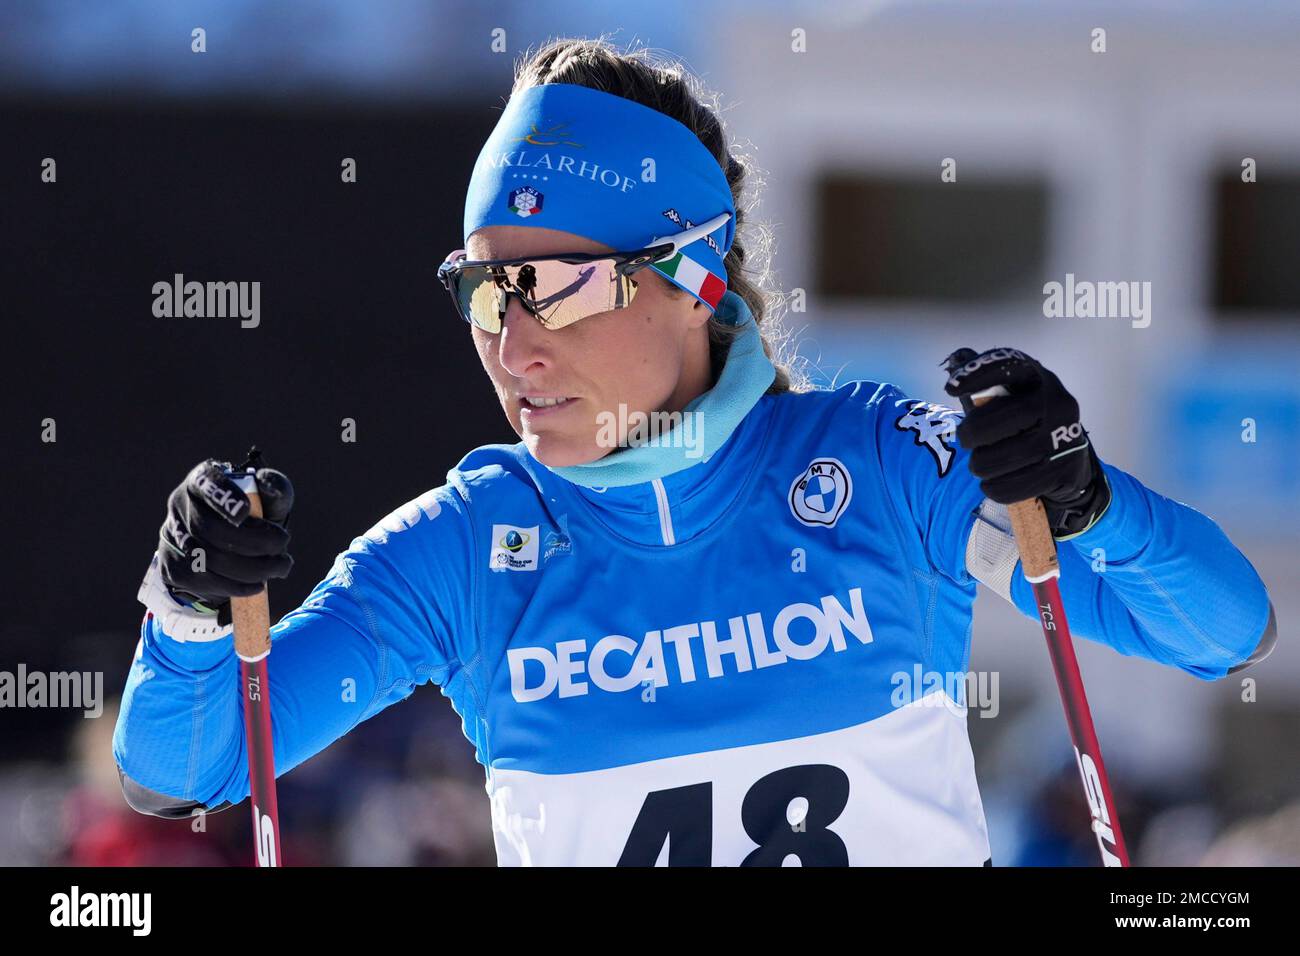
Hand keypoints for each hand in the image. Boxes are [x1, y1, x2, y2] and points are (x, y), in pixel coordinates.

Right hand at [157, 454, 294, 622]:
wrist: (230, 547)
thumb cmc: (254, 515)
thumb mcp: (268, 498)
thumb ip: (275, 489)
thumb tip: (269, 487)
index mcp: (202, 480)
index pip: (206, 483)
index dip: (223, 498)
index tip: (245, 510)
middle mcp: (181, 505)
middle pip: (211, 529)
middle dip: (254, 544)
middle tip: (282, 550)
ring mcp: (173, 537)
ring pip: (207, 560)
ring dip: (250, 569)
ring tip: (278, 568)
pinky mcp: (173, 567)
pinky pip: (202, 582)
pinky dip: (235, 586)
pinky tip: (257, 585)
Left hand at [943, 347, 1109, 537]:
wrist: (1068, 458)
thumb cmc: (1025, 421)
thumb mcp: (1010, 395)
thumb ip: (984, 379)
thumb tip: (955, 360)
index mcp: (1040, 380)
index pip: (1011, 366)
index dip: (979, 374)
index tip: (950, 388)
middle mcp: (1059, 404)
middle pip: (1013, 416)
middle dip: (976, 431)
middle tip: (963, 440)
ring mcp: (1066, 438)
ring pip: (1013, 455)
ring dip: (983, 464)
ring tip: (977, 465)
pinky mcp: (1066, 471)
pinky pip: (1020, 485)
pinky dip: (996, 487)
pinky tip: (989, 483)